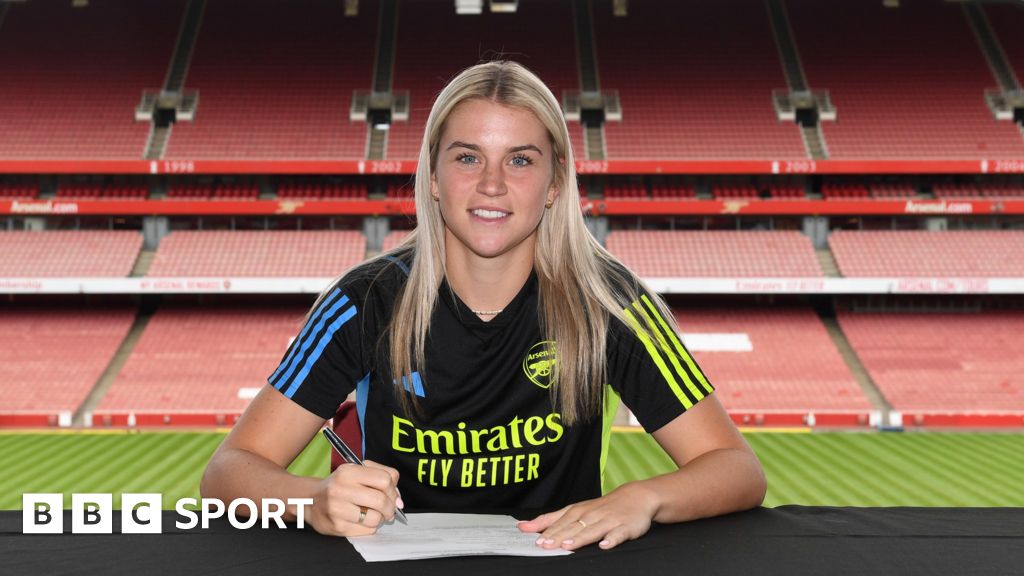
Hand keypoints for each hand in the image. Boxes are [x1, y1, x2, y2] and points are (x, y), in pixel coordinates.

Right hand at [307, 459, 401, 536]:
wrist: (311, 501)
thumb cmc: (340, 485)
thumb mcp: (357, 471)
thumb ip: (382, 476)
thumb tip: (399, 500)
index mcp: (348, 472)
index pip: (385, 479)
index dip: (393, 489)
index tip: (392, 494)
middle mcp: (340, 489)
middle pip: (381, 500)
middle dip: (390, 507)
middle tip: (389, 509)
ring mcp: (337, 509)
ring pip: (375, 518)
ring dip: (380, 518)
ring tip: (374, 514)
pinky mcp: (337, 527)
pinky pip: (367, 530)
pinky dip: (370, 527)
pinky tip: (362, 520)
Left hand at [517, 482, 658, 550]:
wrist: (636, 497)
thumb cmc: (601, 507)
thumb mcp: (574, 510)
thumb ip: (549, 520)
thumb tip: (522, 526)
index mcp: (578, 511)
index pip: (560, 522)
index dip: (548, 531)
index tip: (535, 540)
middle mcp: (591, 515)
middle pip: (573, 527)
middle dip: (559, 536)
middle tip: (546, 545)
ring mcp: (608, 521)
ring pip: (592, 530)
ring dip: (580, 537)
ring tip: (568, 545)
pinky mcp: (625, 527)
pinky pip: (618, 534)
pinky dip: (611, 539)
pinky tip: (604, 545)